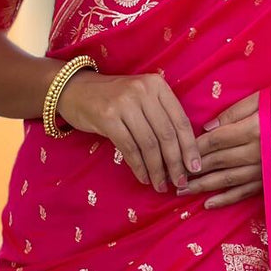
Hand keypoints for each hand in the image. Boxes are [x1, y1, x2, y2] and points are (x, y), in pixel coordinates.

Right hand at [56, 70, 200, 192]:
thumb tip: (183, 153)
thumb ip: (161, 116)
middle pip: (166, 134)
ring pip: (149, 144)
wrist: (75, 89)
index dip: (190, 147)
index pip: (180, 120)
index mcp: (157, 85)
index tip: (195, 167)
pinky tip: (144, 178)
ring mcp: (124, 103)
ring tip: (161, 185)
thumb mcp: (142, 97)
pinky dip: (139, 166)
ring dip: (157, 169)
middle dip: (175, 162)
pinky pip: (129, 148)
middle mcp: (143, 91)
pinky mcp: (107, 117)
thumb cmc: (114, 97)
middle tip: (180, 182)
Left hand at [180, 90, 262, 209]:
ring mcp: (266, 170)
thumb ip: (235, 112)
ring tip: (181, 192)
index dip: (193, 147)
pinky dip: (226, 199)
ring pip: (228, 180)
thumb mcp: (266, 99)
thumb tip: (208, 128)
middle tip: (170, 176)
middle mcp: (259, 153)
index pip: (216, 140)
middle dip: (192, 169)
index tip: (174, 151)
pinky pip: (247, 193)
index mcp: (255, 129)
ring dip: (203, 187)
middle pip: (218, 162)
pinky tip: (208, 204)